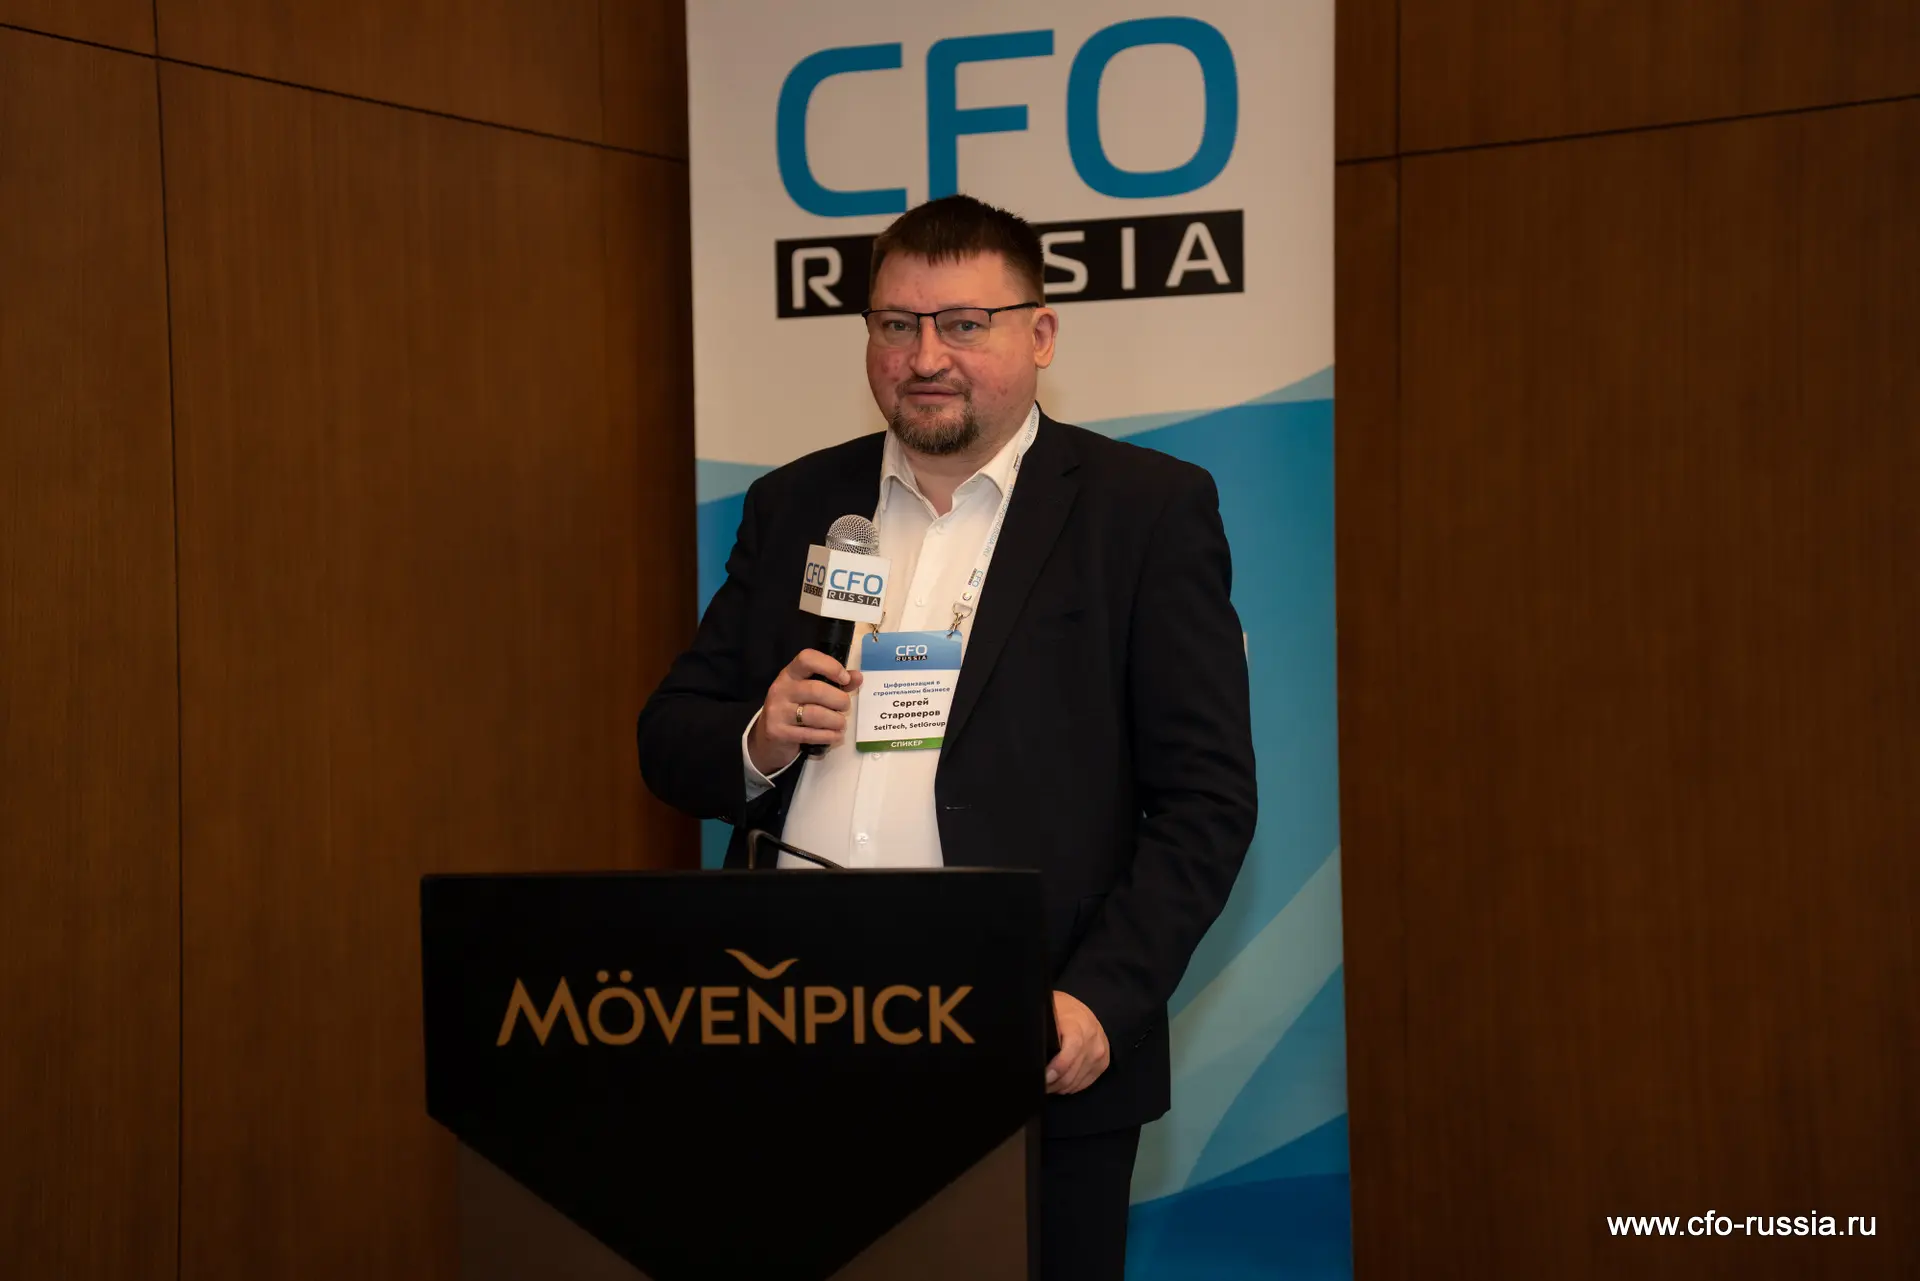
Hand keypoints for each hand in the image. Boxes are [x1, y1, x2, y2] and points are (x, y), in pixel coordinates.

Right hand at [746, 649, 863, 775]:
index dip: (830, 666)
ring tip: (841, 724)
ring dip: (836, 721)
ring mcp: (777, 711)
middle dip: (839, 700)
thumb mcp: (812, 692)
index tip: (845, 678)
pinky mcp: (778, 732)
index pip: (807, 659)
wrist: (769, 737)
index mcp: (790, 673)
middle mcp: (781, 689)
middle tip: (846, 707)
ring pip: (816, 714)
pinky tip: (835, 736)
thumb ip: (836, 683)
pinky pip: (810, 734)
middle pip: (817, 690)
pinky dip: (829, 736)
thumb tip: (857, 677)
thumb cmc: (796, 709)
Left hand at [1045, 990, 1109, 1094]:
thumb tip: (1029, 1046)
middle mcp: (1092, 1041)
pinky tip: (1059, 1081)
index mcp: (1077, 1026)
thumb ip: (1042, 1029)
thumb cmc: (1061, 1011)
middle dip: (1052, 1083)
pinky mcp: (1103, 1064)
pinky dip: (1070, 1086)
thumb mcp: (1049, 1012)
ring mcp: (1099, 1054)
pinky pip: (1084, 1084)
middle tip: (1038, 1085)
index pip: (1070, 1052)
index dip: (1056, 1068)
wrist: (1082, 1012)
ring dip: (1059, 1087)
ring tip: (1047, 1083)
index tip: (1043, 1078)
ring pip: (1076, 1082)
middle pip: (1071, 1073)